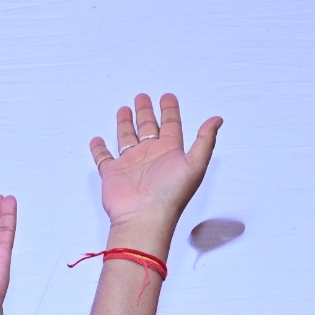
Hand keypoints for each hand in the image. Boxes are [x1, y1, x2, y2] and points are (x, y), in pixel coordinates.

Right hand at [90, 93, 222, 245]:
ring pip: (127, 138)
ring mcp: (131, 164)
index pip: (171, 125)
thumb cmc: (171, 194)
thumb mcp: (196, 164)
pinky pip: (103, 158)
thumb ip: (205, 140)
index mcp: (170, 151)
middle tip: (142, 97)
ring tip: (124, 109)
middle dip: (145, 111)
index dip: (169, 110)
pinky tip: (97, 140)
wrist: (144, 217)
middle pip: (148, 127)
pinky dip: (99, 149)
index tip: (167, 96)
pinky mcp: (112, 174)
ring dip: (125, 124)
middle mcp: (150, 156)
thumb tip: (217, 119)